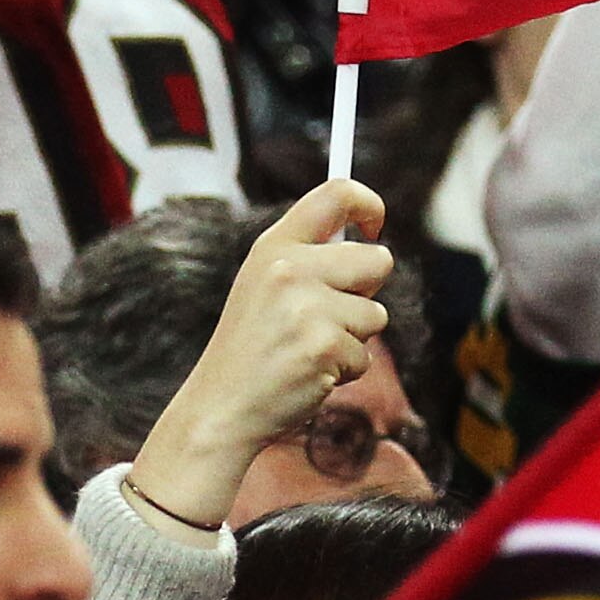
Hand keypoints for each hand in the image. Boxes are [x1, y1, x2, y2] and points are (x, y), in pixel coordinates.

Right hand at [123, 180, 393, 532]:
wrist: (221, 406)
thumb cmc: (252, 347)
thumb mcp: (265, 285)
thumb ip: (307, 258)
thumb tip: (372, 241)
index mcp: (274, 246)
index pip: (337, 194)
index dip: (369, 205)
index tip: (374, 227)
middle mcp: (290, 268)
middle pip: (377, 260)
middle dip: (366, 293)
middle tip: (327, 317)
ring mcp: (307, 308)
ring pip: (376, 314)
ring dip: (353, 339)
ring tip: (307, 350)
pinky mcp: (323, 347)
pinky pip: (365, 356)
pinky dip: (345, 371)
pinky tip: (308, 374)